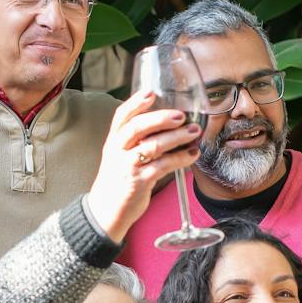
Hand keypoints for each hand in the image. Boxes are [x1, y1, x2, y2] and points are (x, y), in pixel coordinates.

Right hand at [85, 91, 202, 241]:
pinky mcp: (139, 182)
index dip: (136, 102)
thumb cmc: (119, 179)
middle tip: (181, 115)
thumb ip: (136, 140)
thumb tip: (166, 122)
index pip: (122, 116)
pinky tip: (192, 154)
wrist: (106, 210)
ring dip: (177, 137)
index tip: (151, 92)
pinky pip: (163, 166)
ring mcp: (127, 166)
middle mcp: (117, 151)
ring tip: (194, 132)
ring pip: (152, 146)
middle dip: (160, 118)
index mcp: (113, 141)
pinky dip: (180, 158)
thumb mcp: (119, 155)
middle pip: (137, 127)